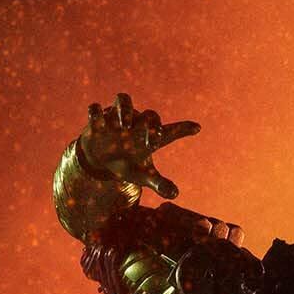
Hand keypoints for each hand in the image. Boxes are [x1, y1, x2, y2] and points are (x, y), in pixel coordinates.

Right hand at [79, 92, 200, 200]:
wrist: (102, 160)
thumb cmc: (127, 164)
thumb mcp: (143, 177)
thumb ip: (159, 184)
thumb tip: (175, 194)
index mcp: (149, 137)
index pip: (170, 131)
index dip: (183, 129)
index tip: (198, 128)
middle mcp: (136, 124)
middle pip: (150, 115)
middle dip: (152, 125)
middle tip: (152, 139)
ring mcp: (117, 120)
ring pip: (123, 99)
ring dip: (125, 110)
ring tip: (125, 125)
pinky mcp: (98, 121)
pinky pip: (96, 110)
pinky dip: (96, 114)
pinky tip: (97, 124)